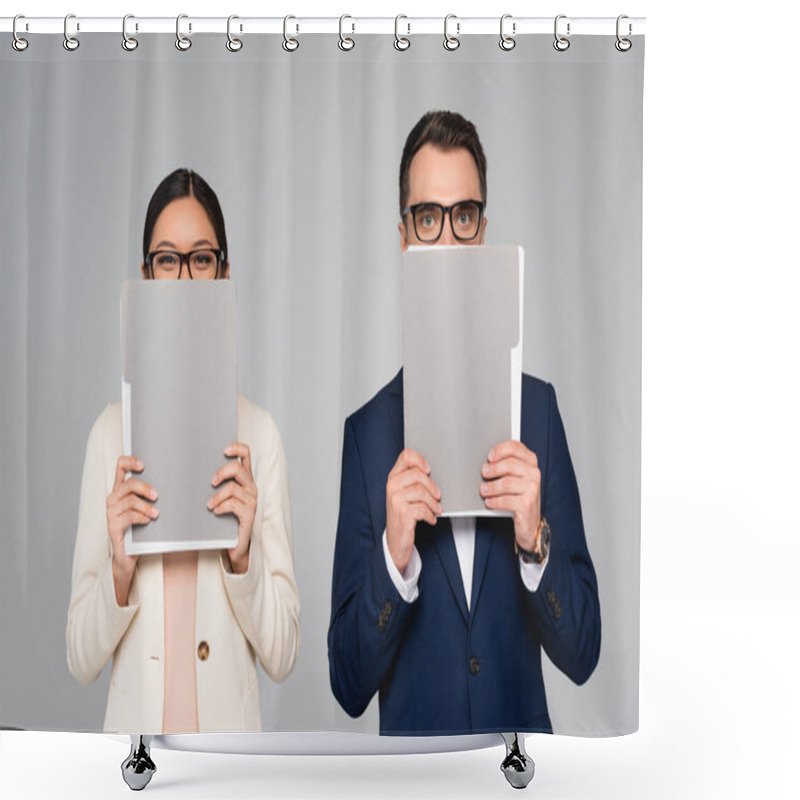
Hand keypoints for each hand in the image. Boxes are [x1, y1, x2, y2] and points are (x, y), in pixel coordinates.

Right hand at [106, 455, 156, 605]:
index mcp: (121, 490)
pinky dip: (140, 517)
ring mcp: (111, 512)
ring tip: (156, 513)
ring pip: (130, 501)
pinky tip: (148, 520)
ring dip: (146, 506)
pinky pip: (127, 517)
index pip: (120, 467)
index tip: (143, 465)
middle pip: (128, 483)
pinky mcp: (112, 526)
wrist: (129, 554)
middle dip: (145, 487)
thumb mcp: (146, 508)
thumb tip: (176, 481)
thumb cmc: (142, 528)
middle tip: (157, 495)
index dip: (130, 461)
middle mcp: (113, 498)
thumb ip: (153, 495)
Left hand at [209, 442, 257, 573]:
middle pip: (238, 468)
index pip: (247, 455)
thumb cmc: (224, 519)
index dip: (237, 448)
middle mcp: (251, 487)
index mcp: (245, 479)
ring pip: (232, 488)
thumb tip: (193, 472)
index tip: (224, 450)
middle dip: (221, 472)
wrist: (235, 544)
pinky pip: (233, 504)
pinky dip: (221, 507)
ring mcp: (251, 500)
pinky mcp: (249, 513)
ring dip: (217, 496)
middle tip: (211, 482)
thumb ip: (215, 485)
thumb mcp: (221, 498)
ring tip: (209, 504)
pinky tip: (215, 512)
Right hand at [386, 449, 441, 573]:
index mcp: (393, 478)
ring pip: (422, 491)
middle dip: (432, 486)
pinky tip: (431, 519)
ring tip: (436, 510)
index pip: (406, 456)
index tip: (429, 470)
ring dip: (434, 503)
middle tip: (438, 496)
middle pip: (418, 474)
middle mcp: (392, 486)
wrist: (395, 541)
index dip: (420, 460)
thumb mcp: (405, 496)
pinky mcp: (402, 513)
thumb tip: (433, 473)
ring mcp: (395, 500)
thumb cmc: (404, 515)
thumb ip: (414, 481)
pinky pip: (423, 508)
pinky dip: (430, 514)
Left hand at [480, 441, 541, 553]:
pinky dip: (494, 501)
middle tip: (483, 473)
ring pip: (506, 482)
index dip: (500, 450)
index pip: (515, 448)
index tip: (489, 456)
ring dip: (491, 487)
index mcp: (531, 462)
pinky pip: (506, 500)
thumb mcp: (514, 477)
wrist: (529, 522)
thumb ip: (505, 466)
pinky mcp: (527, 504)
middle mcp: (534, 473)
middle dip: (493, 468)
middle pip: (510, 464)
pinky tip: (489, 502)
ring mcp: (533, 489)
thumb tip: (486, 462)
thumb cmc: (518, 495)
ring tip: (483, 490)